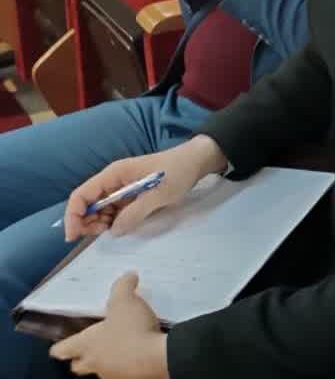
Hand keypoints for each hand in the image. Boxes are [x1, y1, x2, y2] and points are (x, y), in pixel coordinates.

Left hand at [48, 273, 167, 377]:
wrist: (156, 357)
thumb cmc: (131, 331)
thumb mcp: (125, 301)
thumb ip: (123, 286)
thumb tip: (128, 276)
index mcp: (86, 344)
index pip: (61, 350)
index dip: (61, 345)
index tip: (63, 342)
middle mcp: (94, 362)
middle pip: (77, 365)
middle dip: (82, 357)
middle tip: (93, 345)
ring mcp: (111, 373)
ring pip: (100, 369)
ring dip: (107, 360)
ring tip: (121, 345)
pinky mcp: (128, 377)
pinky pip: (122, 371)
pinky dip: (126, 364)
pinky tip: (139, 352)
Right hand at [64, 136, 225, 239]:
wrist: (197, 160)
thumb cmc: (178, 171)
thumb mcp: (159, 194)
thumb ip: (135, 212)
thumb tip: (113, 231)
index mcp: (114, 174)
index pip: (81, 195)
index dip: (73, 216)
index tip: (73, 236)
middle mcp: (113, 180)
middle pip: (87, 204)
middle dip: (87, 222)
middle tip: (101, 235)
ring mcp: (121, 187)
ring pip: (99, 209)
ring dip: (100, 223)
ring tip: (115, 230)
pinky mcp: (131, 194)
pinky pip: (114, 210)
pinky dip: (113, 220)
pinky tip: (122, 226)